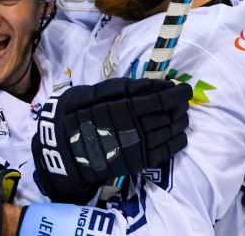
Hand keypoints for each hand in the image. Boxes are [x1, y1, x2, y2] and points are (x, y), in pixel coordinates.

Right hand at [33, 77, 190, 203]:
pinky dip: (179, 141)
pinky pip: (167, 151)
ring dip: (182, 121)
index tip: (182, 86)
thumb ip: (117, 88)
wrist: (61, 152)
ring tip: (183, 114)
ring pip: (171, 131)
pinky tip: (181, 135)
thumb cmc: (72, 117)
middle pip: (169, 114)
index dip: (175, 92)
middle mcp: (134, 125)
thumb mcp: (88, 94)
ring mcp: (138, 145)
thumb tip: (147, 84)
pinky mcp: (139, 161)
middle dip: (180, 105)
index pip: (160, 98)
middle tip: (183, 98)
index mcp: (123, 106)